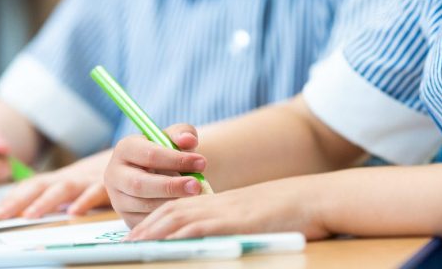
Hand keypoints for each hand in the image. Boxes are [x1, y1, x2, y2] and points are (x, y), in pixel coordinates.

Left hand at [0, 152, 111, 219]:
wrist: (138, 157)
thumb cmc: (106, 176)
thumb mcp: (80, 183)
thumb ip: (60, 195)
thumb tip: (30, 213)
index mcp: (64, 177)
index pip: (33, 184)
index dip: (13, 197)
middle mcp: (73, 176)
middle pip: (42, 185)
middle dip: (18, 200)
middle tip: (0, 215)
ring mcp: (90, 179)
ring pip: (65, 187)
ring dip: (45, 201)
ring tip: (29, 215)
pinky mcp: (109, 183)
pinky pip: (97, 191)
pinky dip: (86, 200)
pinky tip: (75, 212)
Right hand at [104, 125, 207, 227]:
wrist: (156, 171)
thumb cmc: (166, 151)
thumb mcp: (174, 137)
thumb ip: (183, 133)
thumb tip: (188, 140)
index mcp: (125, 148)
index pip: (150, 155)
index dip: (176, 159)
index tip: (202, 163)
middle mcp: (114, 174)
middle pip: (140, 184)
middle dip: (171, 186)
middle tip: (197, 185)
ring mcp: (117, 198)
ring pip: (143, 205)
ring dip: (171, 202)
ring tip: (194, 196)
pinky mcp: (125, 217)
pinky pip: (145, 221)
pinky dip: (165, 216)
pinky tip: (184, 208)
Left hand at [127, 176, 329, 240]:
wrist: (315, 198)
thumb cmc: (292, 211)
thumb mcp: (257, 219)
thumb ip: (235, 226)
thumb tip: (221, 241)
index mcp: (223, 203)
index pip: (183, 208)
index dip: (158, 220)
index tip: (140, 234)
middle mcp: (220, 204)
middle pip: (174, 212)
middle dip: (148, 227)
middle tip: (126, 242)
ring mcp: (227, 212)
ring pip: (181, 218)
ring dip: (154, 231)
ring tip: (134, 244)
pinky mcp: (235, 222)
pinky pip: (200, 228)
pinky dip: (178, 236)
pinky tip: (164, 244)